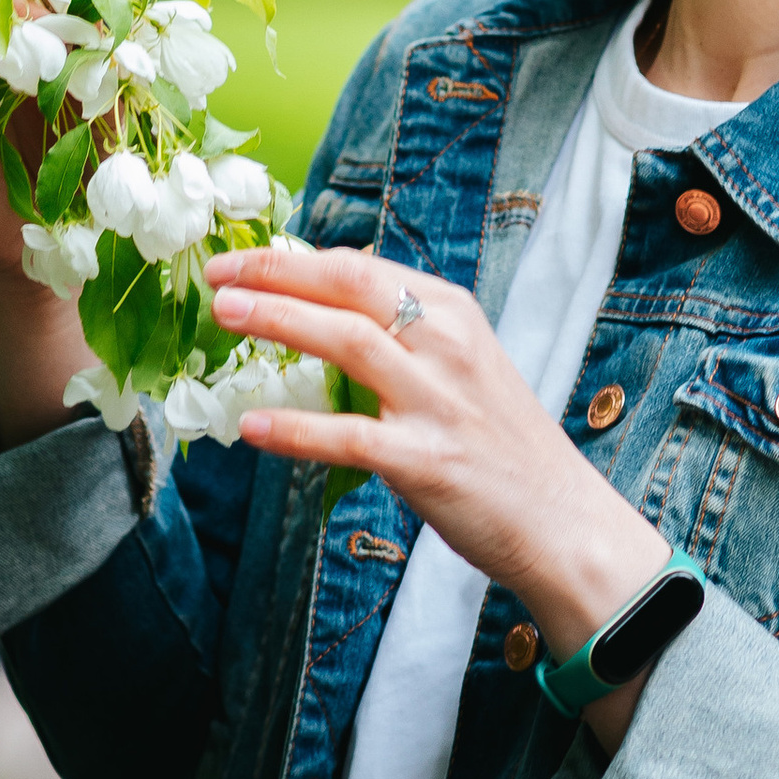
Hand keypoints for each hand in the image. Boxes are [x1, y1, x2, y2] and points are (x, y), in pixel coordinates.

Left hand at [207, 241, 672, 738]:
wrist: (561, 518)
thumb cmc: (502, 444)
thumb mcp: (462, 365)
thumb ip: (405, 336)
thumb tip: (326, 307)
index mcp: (453, 312)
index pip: (361, 267)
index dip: (295, 260)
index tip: (244, 262)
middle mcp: (446, 344)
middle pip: (349, 286)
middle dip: (276, 274)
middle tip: (218, 274)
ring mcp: (437, 400)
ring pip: (346, 343)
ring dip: (278, 323)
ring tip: (225, 318)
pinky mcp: (427, 459)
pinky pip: (347, 436)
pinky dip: (295, 428)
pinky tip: (252, 426)